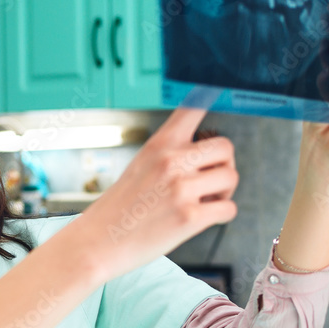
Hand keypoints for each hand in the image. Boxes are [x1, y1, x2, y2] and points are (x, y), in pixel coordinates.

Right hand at [83, 108, 237, 279]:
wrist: (98, 242)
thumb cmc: (119, 208)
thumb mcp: (140, 166)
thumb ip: (171, 154)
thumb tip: (208, 155)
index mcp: (159, 144)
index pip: (192, 107)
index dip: (212, 93)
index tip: (221, 85)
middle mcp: (172, 161)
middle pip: (226, 147)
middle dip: (224, 166)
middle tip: (208, 182)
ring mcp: (181, 188)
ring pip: (231, 177)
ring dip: (224, 192)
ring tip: (203, 202)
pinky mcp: (189, 217)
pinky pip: (229, 209)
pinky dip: (221, 215)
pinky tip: (202, 218)